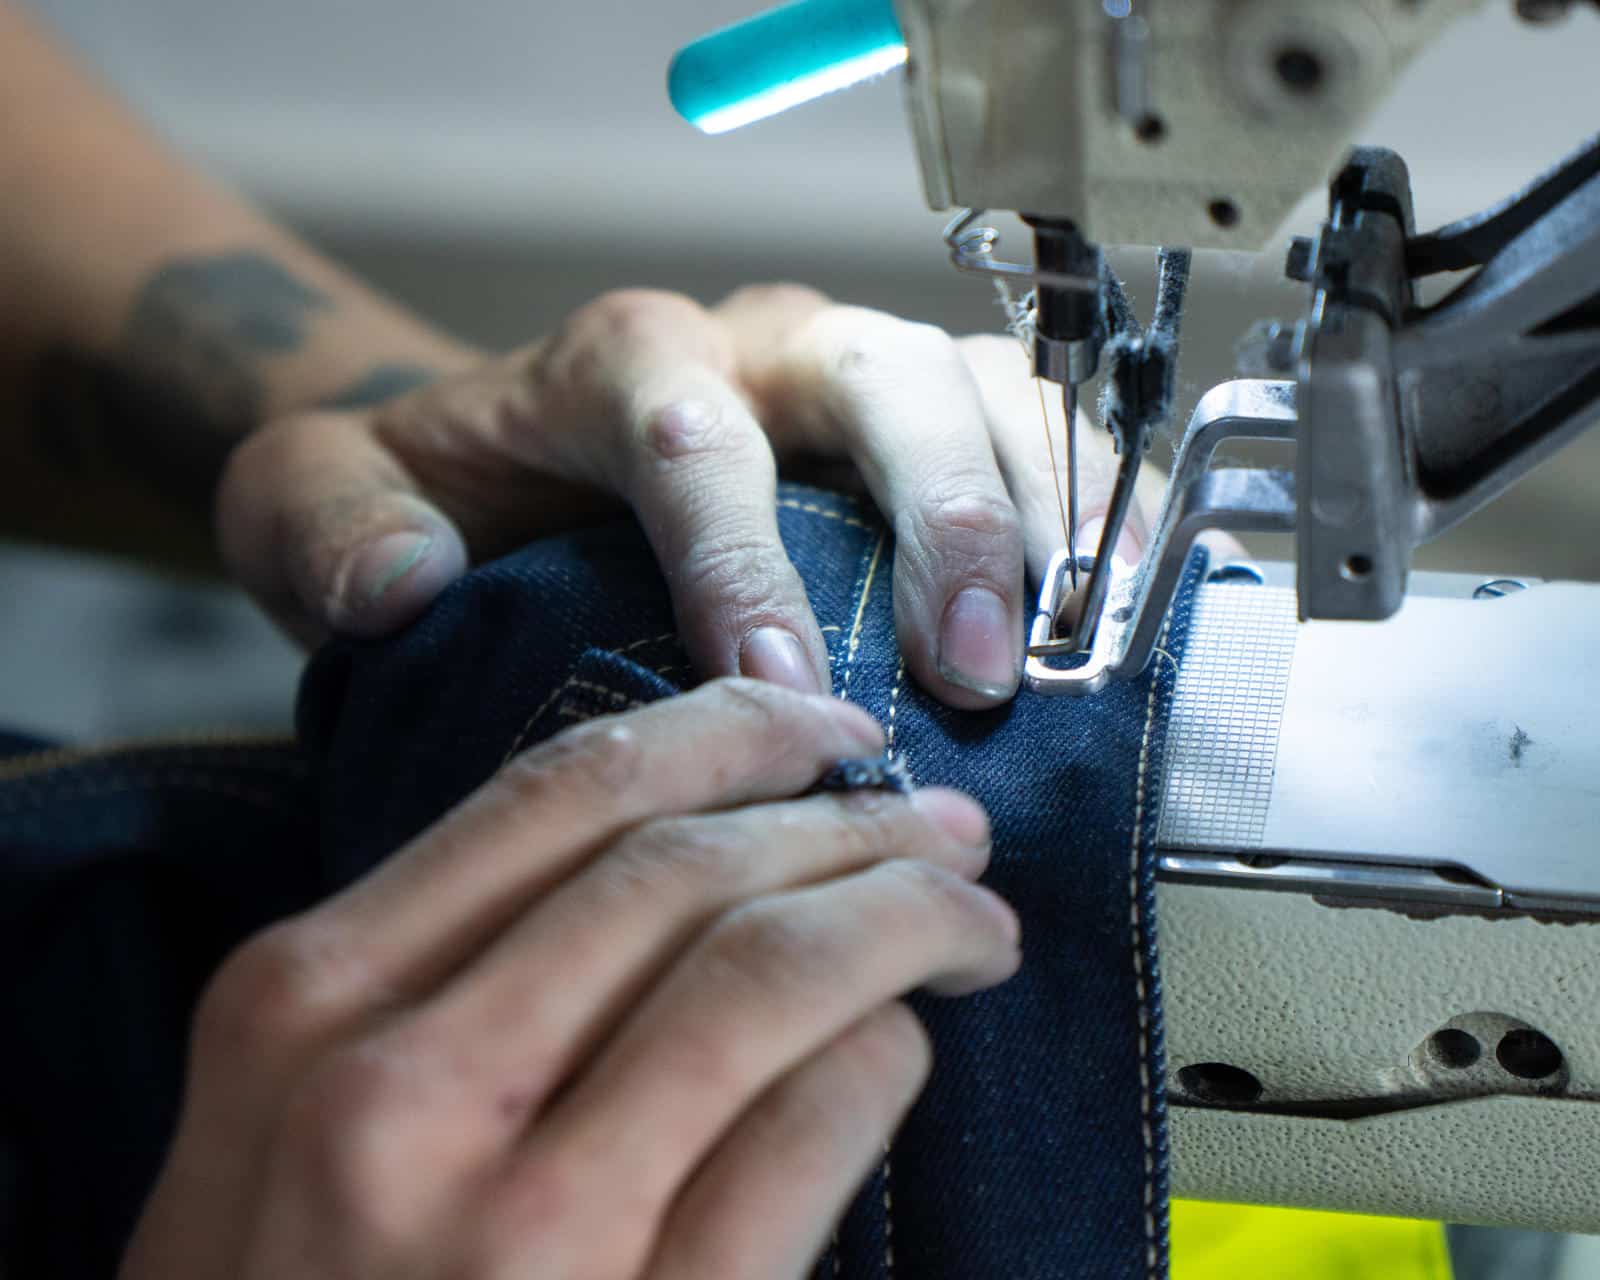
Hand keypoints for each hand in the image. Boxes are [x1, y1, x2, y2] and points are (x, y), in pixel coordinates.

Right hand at [120, 681, 1019, 1279]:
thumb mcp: (282, 1145)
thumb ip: (432, 993)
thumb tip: (669, 866)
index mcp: (305, 1013)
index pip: (557, 795)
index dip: (722, 734)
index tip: (814, 726)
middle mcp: (401, 1093)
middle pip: (684, 865)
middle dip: (843, 815)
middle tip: (931, 821)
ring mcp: (529, 1221)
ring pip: (771, 967)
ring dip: (904, 914)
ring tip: (967, 919)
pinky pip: (822, 1119)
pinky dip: (890, 1051)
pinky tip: (908, 1048)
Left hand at [217, 287, 1151, 708]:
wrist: (509, 472)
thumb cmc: (436, 500)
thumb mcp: (314, 502)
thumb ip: (319, 525)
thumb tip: (402, 579)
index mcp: (621, 362)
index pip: (692, 430)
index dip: (739, 551)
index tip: (772, 676)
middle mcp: (759, 347)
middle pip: (879, 379)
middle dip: (941, 517)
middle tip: (968, 668)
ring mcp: (858, 377)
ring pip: (981, 392)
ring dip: (1039, 515)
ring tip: (1060, 650)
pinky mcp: (928, 422)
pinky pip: (1037, 426)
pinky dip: (1090, 504)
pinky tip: (1114, 604)